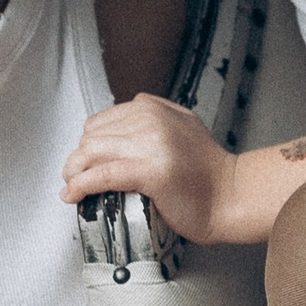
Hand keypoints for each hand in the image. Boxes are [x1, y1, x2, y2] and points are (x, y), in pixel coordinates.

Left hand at [61, 92, 236, 242]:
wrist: (232, 197)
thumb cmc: (207, 173)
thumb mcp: (181, 128)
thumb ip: (150, 121)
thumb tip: (112, 134)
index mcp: (154, 108)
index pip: (100, 122)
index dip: (88, 146)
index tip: (87, 163)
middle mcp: (151, 120)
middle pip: (91, 137)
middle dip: (78, 161)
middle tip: (76, 179)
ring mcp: (152, 144)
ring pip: (91, 154)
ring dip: (74, 173)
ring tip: (74, 188)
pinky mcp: (151, 171)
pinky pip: (102, 175)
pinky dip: (81, 185)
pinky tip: (73, 194)